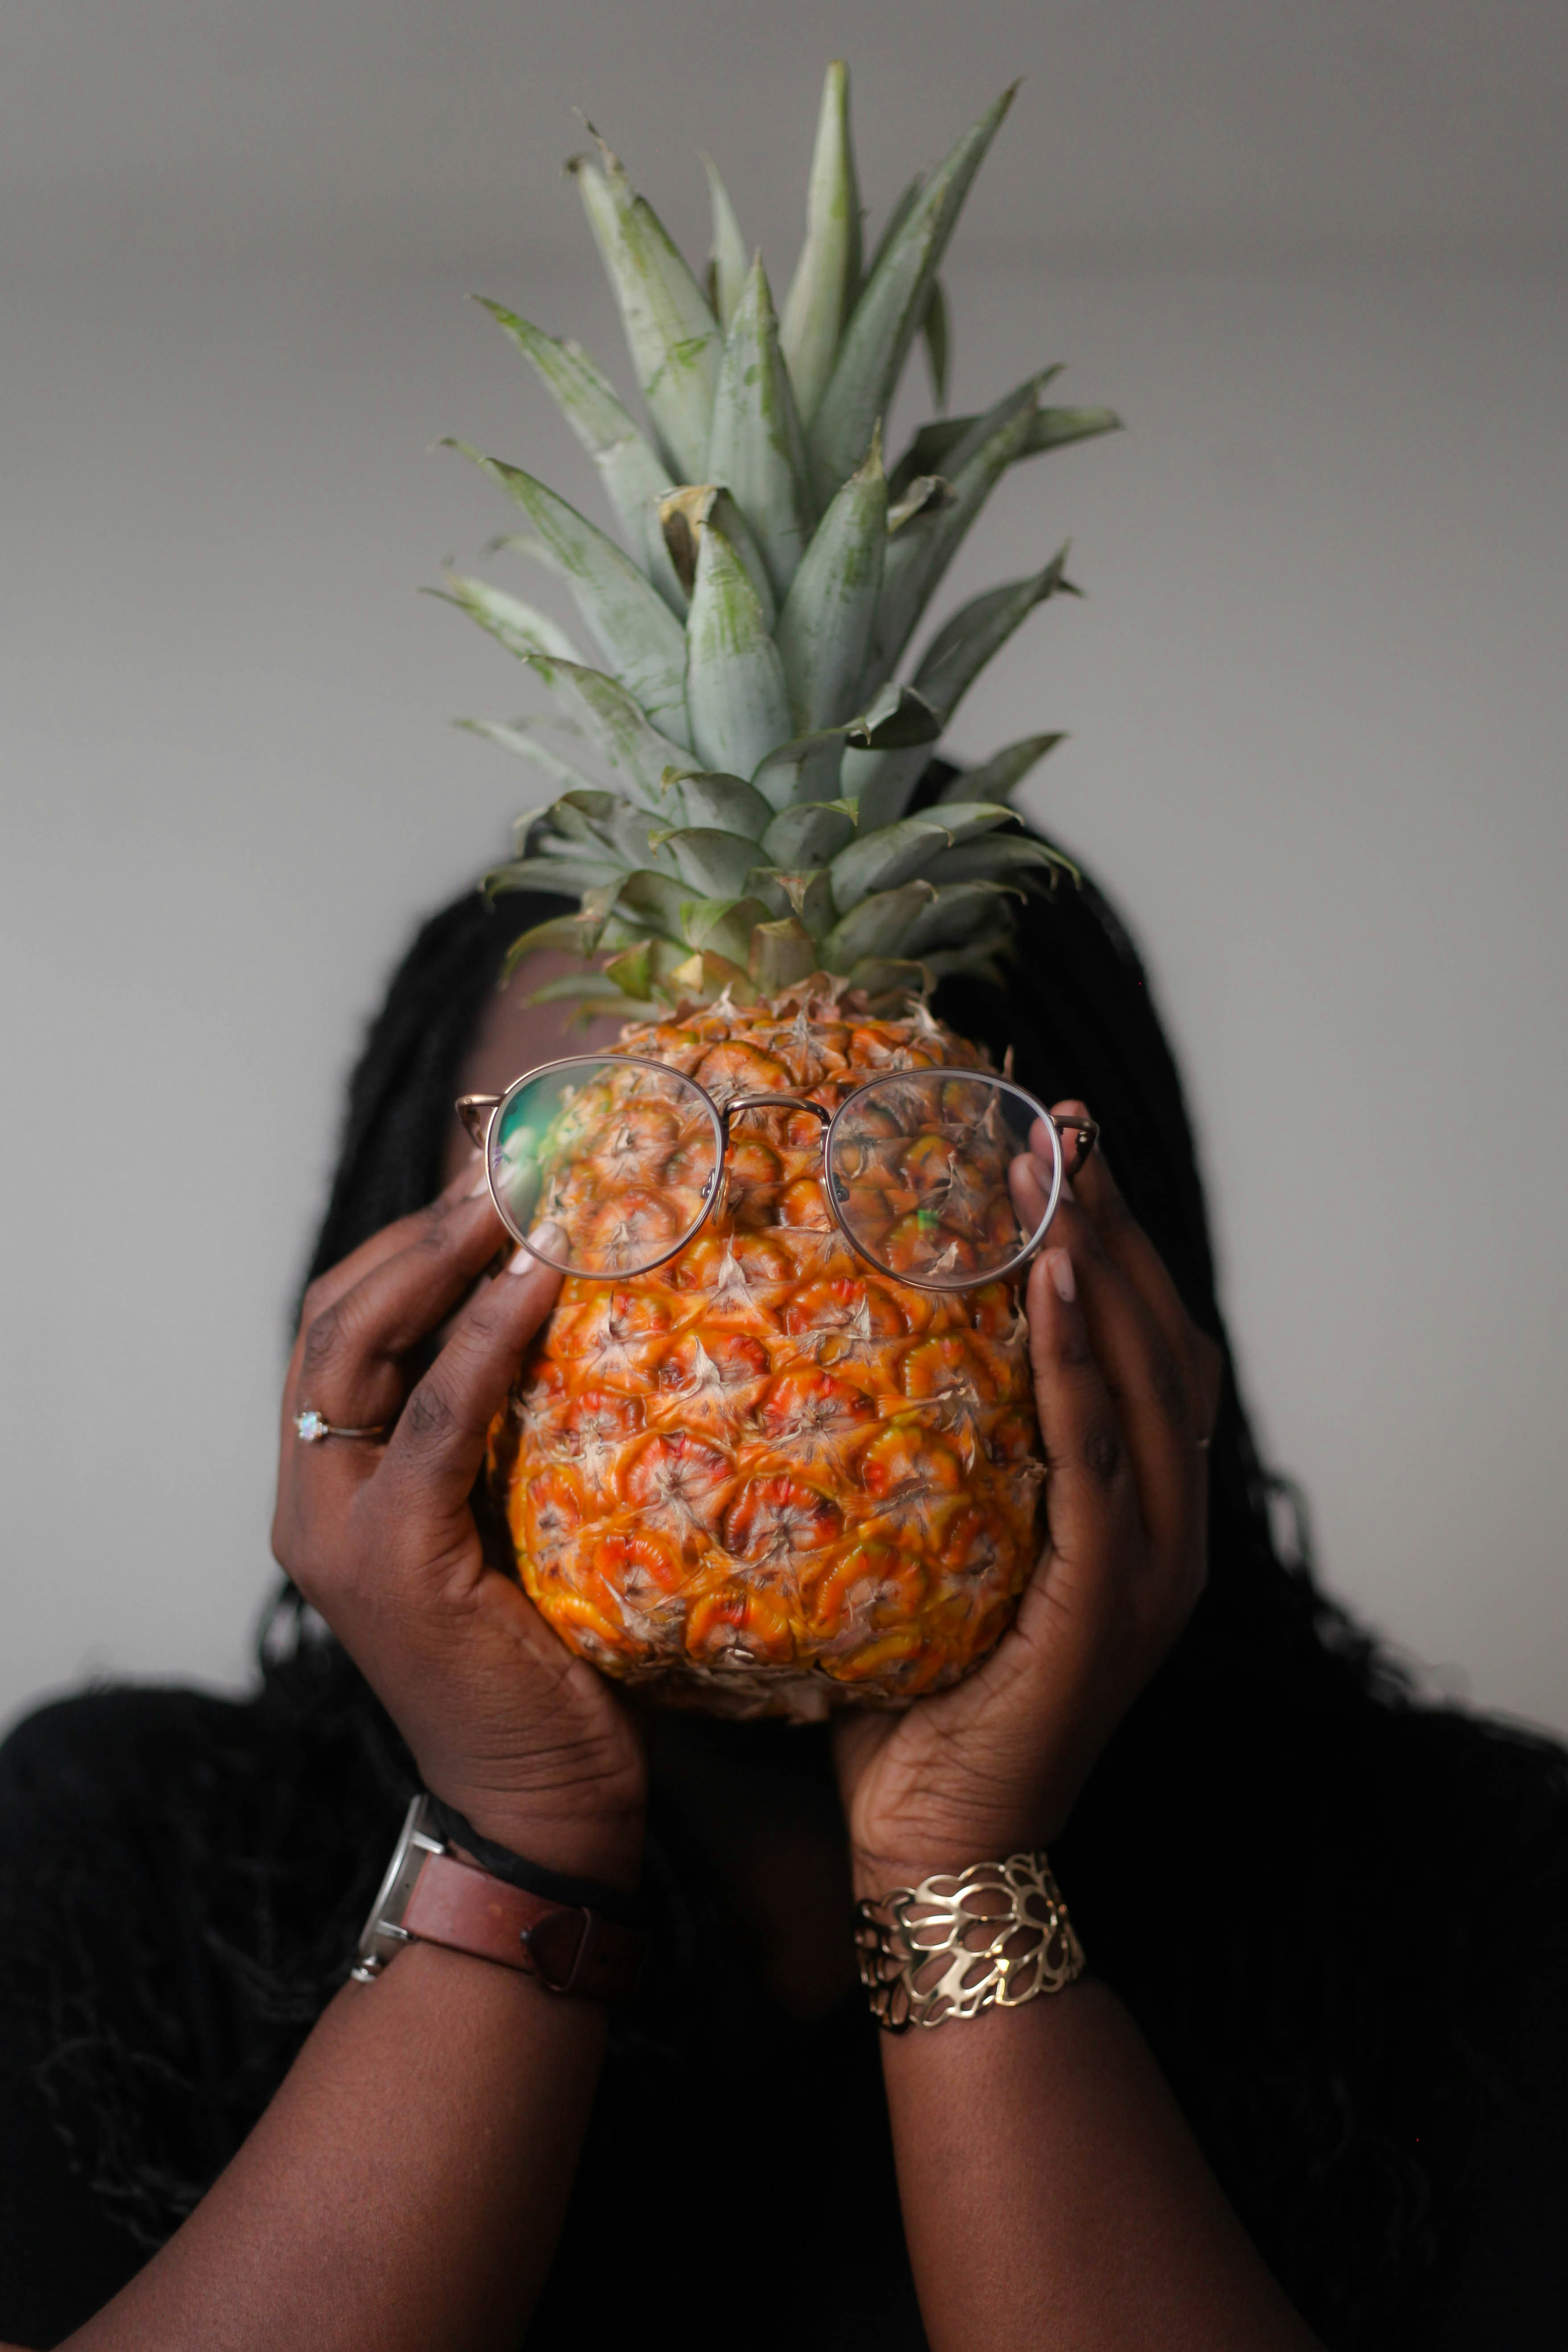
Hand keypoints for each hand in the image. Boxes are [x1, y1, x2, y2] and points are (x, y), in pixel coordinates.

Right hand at [271, 1158, 646, 1891]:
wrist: (544, 1802)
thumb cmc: (547, 1658)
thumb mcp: (513, 1517)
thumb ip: (502, 1431)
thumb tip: (564, 1309)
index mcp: (331, 1484)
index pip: (341, 1326)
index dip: (406, 1242)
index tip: (491, 1175)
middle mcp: (313, 1499)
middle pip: (335, 1317)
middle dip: (420, 1229)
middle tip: (509, 1163)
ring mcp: (338, 1531)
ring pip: (359, 1347)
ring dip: (442, 1257)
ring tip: (521, 1194)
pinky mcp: (390, 1562)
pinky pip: (434, 1419)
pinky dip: (483, 1338)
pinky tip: (538, 1281)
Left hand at [834, 1104, 1222, 1898]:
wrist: (933, 1846)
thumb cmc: (916, 1704)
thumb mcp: (935, 1557)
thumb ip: (939, 1469)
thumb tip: (858, 1355)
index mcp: (1134, 1514)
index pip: (1143, 1348)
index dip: (1112, 1245)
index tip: (1057, 1152)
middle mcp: (1167, 1529)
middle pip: (1161, 1340)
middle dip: (1113, 1227)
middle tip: (1059, 1131)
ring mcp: (1153, 1567)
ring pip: (1147, 1380)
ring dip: (1099, 1267)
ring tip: (1049, 1177)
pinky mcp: (1112, 1603)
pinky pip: (1102, 1459)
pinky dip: (1082, 1366)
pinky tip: (1051, 1286)